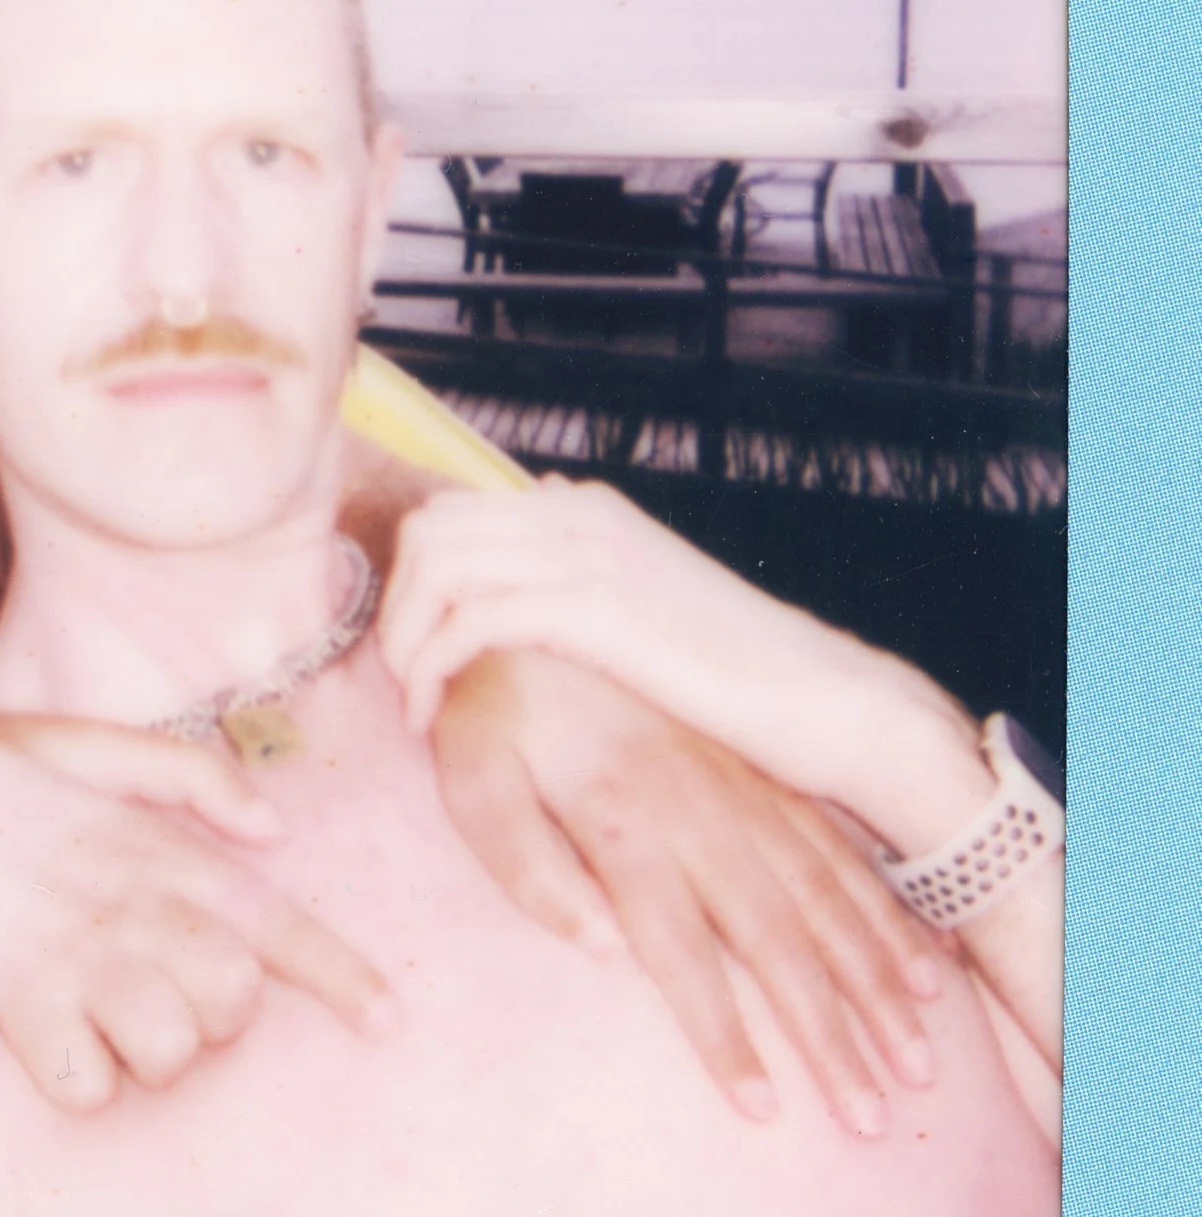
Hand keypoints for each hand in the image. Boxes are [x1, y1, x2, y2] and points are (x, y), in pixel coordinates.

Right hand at [0, 708, 396, 1111]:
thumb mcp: (92, 743)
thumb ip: (191, 776)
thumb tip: (275, 829)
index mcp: (162, 847)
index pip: (282, 923)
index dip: (345, 980)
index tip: (390, 1023)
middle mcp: (136, 905)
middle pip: (234, 1008)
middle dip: (206, 1019)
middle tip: (144, 986)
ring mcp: (80, 955)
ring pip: (171, 1057)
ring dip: (140, 1055)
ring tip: (91, 1012)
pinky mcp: (19, 1000)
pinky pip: (87, 1089)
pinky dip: (72, 1079)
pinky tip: (41, 1033)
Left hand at [384, 476, 988, 850]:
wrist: (821, 698)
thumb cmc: (734, 667)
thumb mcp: (647, 593)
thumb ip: (585, 557)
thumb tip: (536, 499)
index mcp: (583, 505)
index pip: (449, 511)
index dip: (410, 580)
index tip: (411, 647)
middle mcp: (576, 510)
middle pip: (428, 529)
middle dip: (395, 605)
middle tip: (401, 678)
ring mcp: (586, 553)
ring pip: (436, 566)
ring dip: (403, 638)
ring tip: (413, 701)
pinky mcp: (594, 607)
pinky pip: (470, 620)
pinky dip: (432, 667)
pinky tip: (433, 716)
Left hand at [426, 648, 950, 1138]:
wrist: (538, 611)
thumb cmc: (490, 713)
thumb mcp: (471, 781)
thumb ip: (524, 865)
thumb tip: (601, 948)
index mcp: (625, 828)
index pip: (683, 955)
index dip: (725, 1036)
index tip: (765, 1109)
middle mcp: (701, 815)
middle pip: (779, 943)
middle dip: (831, 1036)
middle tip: (873, 1115)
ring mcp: (742, 792)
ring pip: (827, 901)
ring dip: (876, 984)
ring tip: (916, 1058)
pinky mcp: (762, 774)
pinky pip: (839, 853)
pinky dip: (886, 913)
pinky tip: (921, 963)